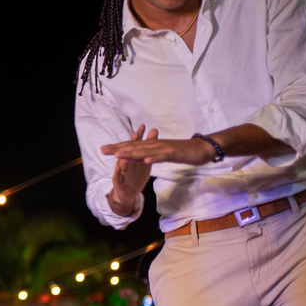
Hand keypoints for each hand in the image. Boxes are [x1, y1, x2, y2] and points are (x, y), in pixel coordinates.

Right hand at [100, 125, 156, 212]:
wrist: (126, 193)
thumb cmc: (135, 177)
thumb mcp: (142, 163)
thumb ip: (146, 149)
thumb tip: (153, 133)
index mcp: (131, 159)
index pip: (134, 146)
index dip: (139, 136)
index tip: (143, 127)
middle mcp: (124, 164)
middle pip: (126, 152)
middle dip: (131, 142)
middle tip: (136, 134)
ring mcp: (120, 173)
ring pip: (121, 164)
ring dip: (122, 157)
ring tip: (125, 148)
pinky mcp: (118, 183)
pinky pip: (118, 177)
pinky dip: (119, 173)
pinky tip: (120, 168)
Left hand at [101, 125, 216, 166]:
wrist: (203, 148)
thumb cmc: (184, 151)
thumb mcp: (165, 153)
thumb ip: (153, 153)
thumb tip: (142, 155)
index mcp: (153, 145)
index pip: (133, 145)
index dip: (118, 147)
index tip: (104, 149)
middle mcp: (156, 144)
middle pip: (135, 146)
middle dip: (118, 149)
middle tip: (103, 150)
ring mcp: (165, 148)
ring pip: (146, 151)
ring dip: (132, 153)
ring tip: (118, 155)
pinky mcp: (174, 153)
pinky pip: (162, 156)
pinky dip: (154, 158)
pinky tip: (145, 161)